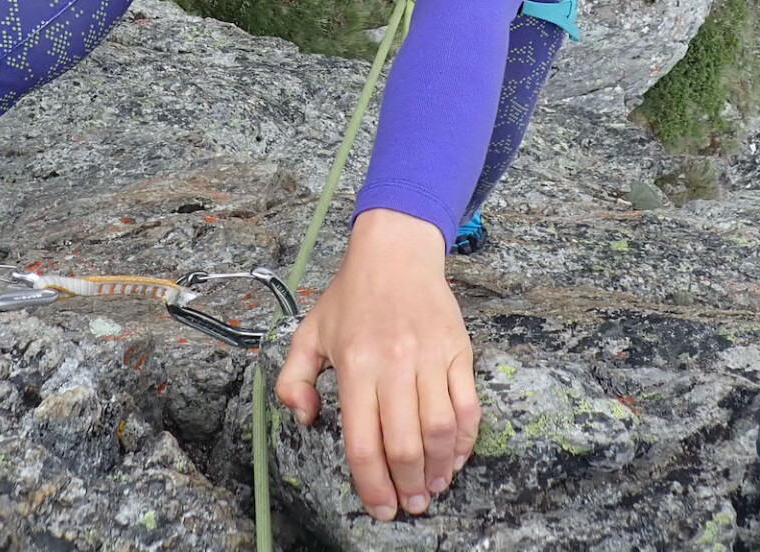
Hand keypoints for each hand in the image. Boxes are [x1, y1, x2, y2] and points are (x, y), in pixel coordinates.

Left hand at [274, 210, 479, 520]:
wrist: (396, 252)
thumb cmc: (351, 295)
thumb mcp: (308, 332)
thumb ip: (291, 378)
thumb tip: (304, 417)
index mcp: (354, 365)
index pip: (363, 441)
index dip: (372, 484)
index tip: (380, 506)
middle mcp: (393, 364)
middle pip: (404, 443)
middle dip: (408, 484)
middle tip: (410, 504)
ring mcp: (431, 357)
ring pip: (440, 429)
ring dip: (440, 468)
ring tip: (433, 487)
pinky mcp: (458, 351)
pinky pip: (468, 405)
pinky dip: (465, 438)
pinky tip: (455, 456)